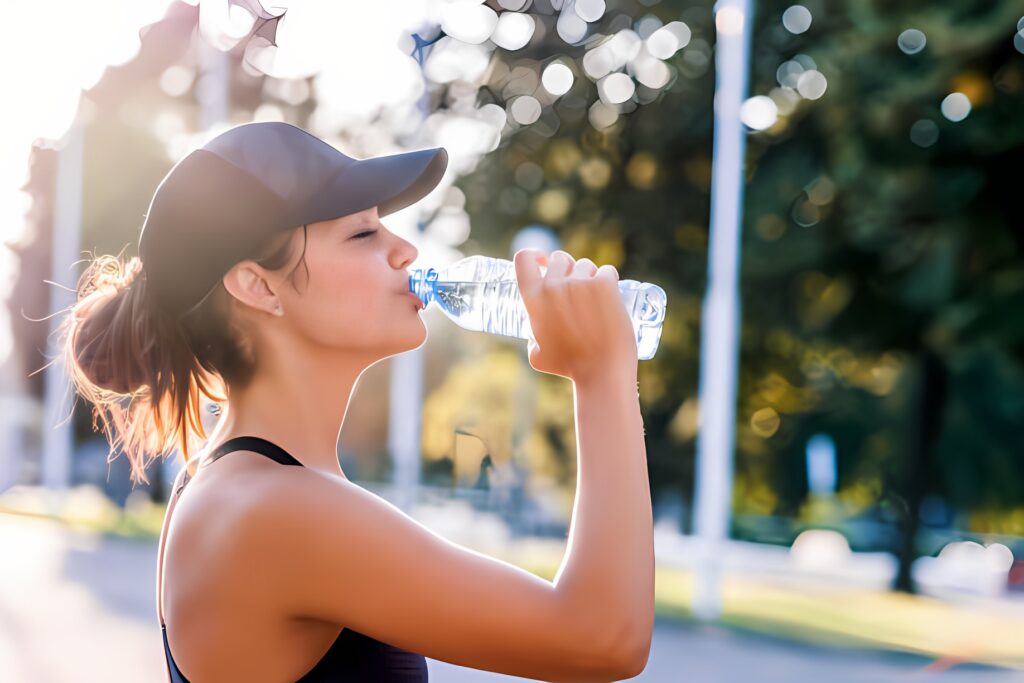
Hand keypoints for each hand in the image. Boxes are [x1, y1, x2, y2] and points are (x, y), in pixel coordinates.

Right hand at [513, 248, 637, 384]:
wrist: (601, 372)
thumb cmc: (568, 367)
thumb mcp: (537, 354)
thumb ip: (533, 336)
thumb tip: (536, 331)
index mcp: (533, 299)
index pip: (524, 259)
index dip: (534, 255)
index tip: (542, 260)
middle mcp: (554, 286)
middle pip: (559, 258)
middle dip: (567, 269)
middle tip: (577, 288)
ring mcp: (580, 283)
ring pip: (585, 265)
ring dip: (590, 276)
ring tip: (596, 300)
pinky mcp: (604, 284)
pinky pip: (607, 271)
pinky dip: (609, 280)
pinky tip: (611, 295)